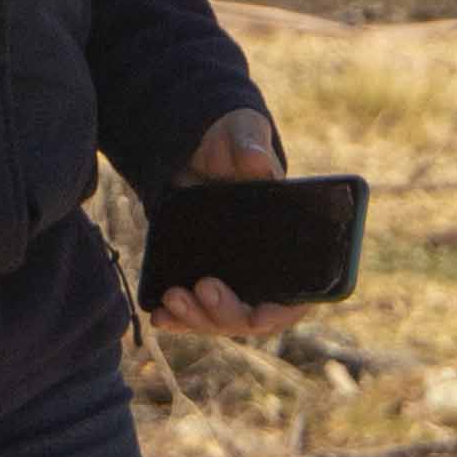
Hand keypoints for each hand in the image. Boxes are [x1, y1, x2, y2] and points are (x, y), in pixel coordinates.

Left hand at [153, 104, 307, 341]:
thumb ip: (251, 146)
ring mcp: (233, 280)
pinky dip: (177, 318)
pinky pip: (194, 311)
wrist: (199, 150)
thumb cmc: (235, 143)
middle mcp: (264, 271)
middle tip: (204, 287)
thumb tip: (255, 163)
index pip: (298, 296)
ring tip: (172, 298)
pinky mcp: (203, 278)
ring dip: (197, 317)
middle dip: (226, 313)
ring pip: (220, 319)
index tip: (259, 315)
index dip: (281, 313)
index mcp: (291, 244)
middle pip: (252, 315)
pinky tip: (159, 314)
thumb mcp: (243, 136)